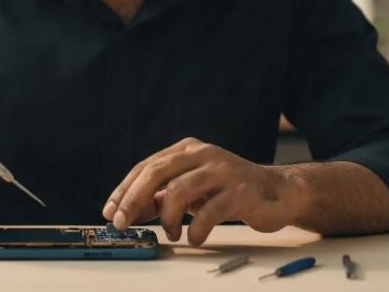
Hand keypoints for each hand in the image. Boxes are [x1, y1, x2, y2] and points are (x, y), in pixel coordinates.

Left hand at [102, 138, 302, 245]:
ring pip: (179, 190)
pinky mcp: (241, 191)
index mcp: (187, 150)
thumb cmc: (228, 190)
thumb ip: (163, 197)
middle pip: (157, 171)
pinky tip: (195, 237)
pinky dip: (196, 229)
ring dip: (167, 217)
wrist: (277, 191)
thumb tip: (129, 212)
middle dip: (133, 199)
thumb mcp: (192, 190)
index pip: (147, 166)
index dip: (124, 189)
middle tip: (122, 222)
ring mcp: (222, 170)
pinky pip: (209, 211)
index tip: (110, 212)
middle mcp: (203, 154)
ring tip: (171, 233)